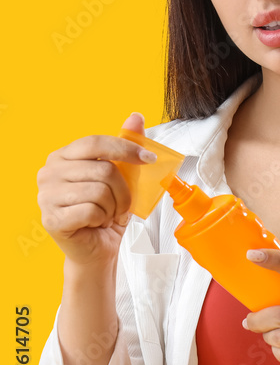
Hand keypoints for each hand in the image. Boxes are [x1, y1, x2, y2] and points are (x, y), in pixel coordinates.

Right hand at [37, 112, 155, 267]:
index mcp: (63, 156)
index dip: (126, 149)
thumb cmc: (107, 211)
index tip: (149, 158)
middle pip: (104, 169)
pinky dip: (103, 219)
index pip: (96, 143)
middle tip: (120, 203)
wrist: (97, 247)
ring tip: (107, 213)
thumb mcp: (122, 176)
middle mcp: (49, 172)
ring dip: (114, 206)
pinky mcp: (52, 218)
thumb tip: (136, 117)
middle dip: (123, 190)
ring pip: (100, 191)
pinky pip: (92, 211)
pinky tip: (96, 222)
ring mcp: (46, 195)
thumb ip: (125, 145)